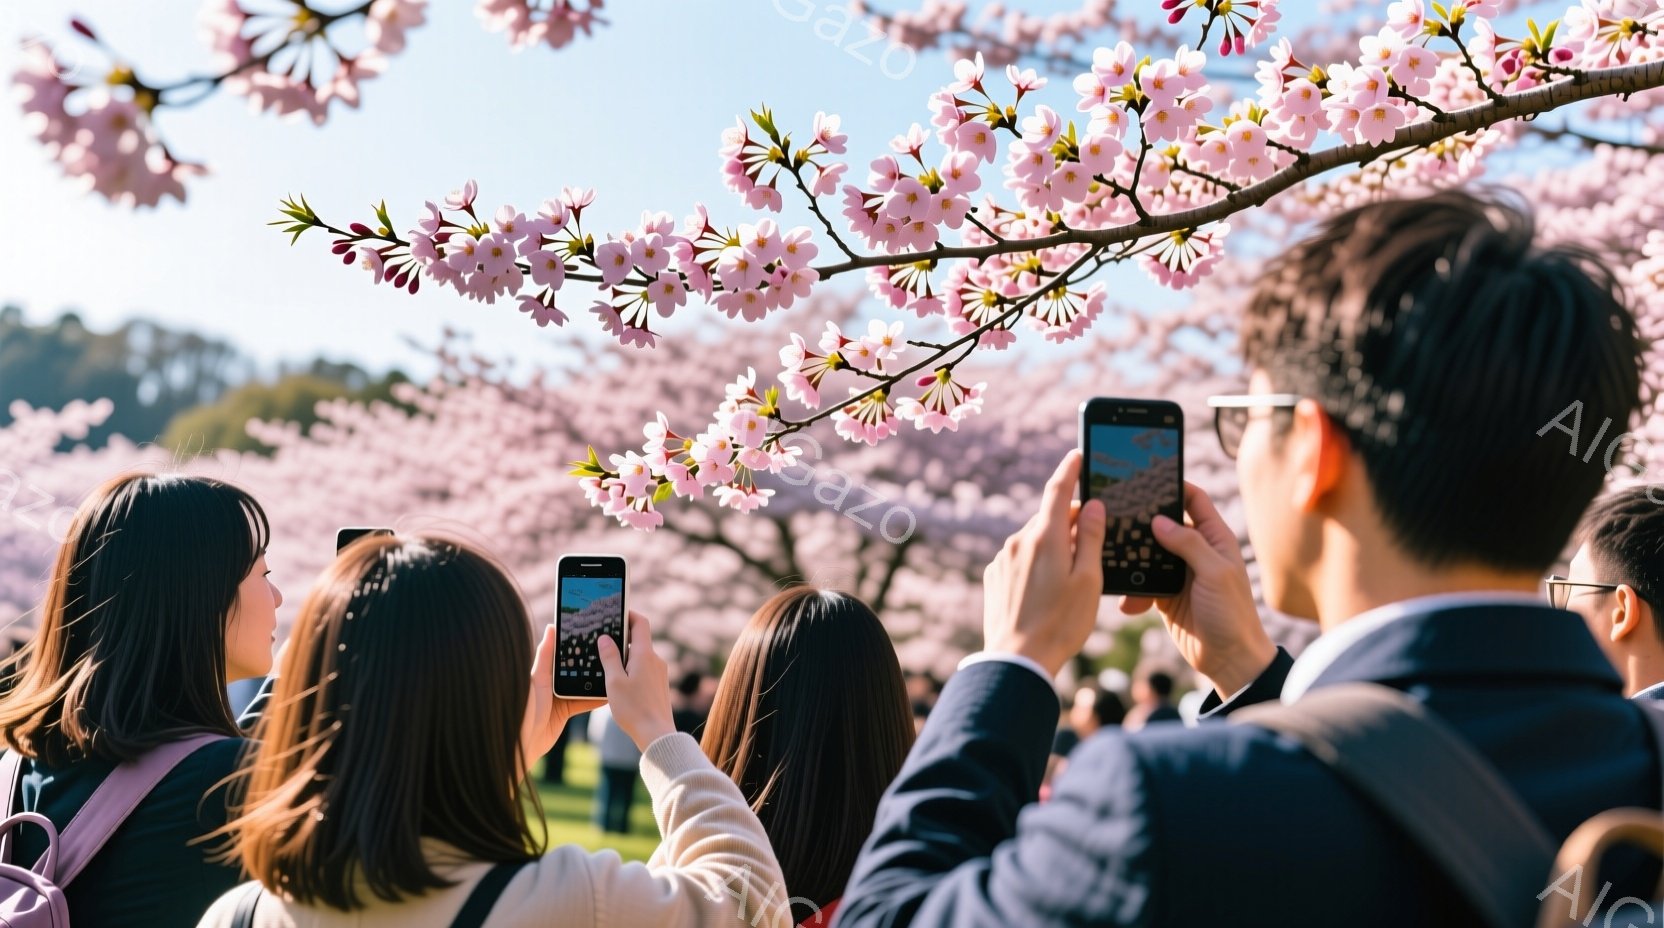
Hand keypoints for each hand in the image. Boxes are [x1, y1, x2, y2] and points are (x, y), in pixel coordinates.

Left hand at [523, 625, 603, 767]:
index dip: (576, 645)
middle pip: (575, 669)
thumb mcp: (536, 678)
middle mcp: (551, 683)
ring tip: (613, 669)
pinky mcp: (565, 712)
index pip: (562, 654)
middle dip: (590, 662)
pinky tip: (609, 693)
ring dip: (596, 680)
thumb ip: (545, 654)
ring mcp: (559, 698)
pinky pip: (584, 702)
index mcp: (542, 671)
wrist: (520, 742)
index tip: (592, 634)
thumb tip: (552, 627)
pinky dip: (596, 698)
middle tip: (609, 651)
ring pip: (582, 685)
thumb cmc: (522, 708)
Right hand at [597, 611, 676, 750]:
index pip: (640, 623)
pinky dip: (632, 668)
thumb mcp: (614, 681)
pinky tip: (620, 682)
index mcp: (644, 654)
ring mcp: (659, 672)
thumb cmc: (633, 709)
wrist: (657, 734)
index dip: (628, 614)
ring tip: (607, 664)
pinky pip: (644, 669)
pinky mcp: (659, 685)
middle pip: (639, 639)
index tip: (615, 613)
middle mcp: (655, 660)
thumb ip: (609, 657)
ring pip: (641, 655)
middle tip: (603, 640)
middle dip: (621, 637)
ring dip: (625, 656)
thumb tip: (604, 638)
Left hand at [982, 451, 1107, 677]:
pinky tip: (1047, 592)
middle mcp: (1019, 541)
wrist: (1017, 658)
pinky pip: (1021, 559)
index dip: (1069, 470)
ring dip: (1054, 547)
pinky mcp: (994, 576)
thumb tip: (1093, 507)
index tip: (1077, 455)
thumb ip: (1092, 539)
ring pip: (1036, 540)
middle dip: (1072, 523)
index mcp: (1046, 537)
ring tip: (1071, 581)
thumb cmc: (1061, 622)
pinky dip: (1037, 563)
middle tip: (1094, 543)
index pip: (1058, 490)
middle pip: (1050, 518)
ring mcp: (1003, 559)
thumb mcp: (1089, 580)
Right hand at [1118, 481, 1275, 695]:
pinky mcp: (1164, 595)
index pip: (1195, 500)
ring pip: (1149, 553)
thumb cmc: (1232, 615)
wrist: (1229, 660)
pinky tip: (1127, 603)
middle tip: (1118, 514)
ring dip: (1133, 558)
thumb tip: (1159, 521)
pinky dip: (1133, 592)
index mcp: (1214, 539)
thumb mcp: (1215, 574)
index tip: (1150, 477)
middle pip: (1165, 524)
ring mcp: (1179, 573)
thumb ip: (1189, 544)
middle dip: (1144, 520)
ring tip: (1114, 558)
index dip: (1176, 485)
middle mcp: (1195, 552)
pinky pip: (1142, 584)